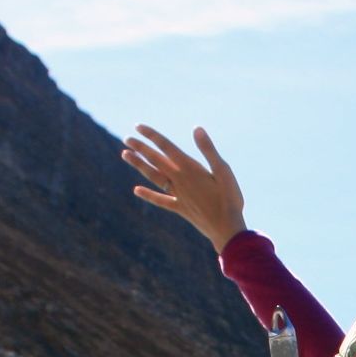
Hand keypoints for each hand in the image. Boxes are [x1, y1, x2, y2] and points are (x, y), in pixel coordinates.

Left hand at [122, 125, 245, 251]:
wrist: (227, 229)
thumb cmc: (230, 199)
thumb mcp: (224, 171)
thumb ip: (208, 150)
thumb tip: (197, 128)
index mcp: (190, 168)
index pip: (166, 147)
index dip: (152, 136)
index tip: (138, 127)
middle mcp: (180, 180)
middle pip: (156, 160)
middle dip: (141, 148)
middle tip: (127, 139)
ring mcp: (178, 195)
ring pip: (154, 176)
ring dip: (139, 165)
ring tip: (126, 155)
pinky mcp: (180, 208)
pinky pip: (161, 200)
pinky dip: (148, 195)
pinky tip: (136, 190)